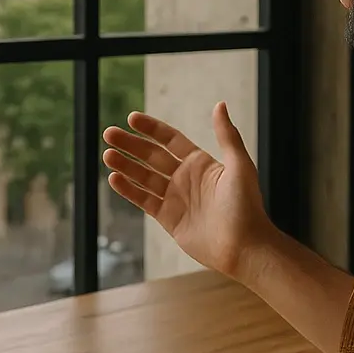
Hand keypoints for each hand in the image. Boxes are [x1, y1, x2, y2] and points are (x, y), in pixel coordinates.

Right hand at [102, 102, 276, 280]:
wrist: (244, 247)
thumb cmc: (246, 206)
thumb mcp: (239, 166)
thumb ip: (227, 135)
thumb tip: (220, 105)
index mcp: (200, 163)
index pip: (169, 140)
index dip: (151, 129)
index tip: (131, 118)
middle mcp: (185, 178)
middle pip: (151, 156)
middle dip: (130, 145)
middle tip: (109, 134)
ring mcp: (175, 198)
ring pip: (144, 177)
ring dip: (125, 165)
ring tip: (107, 154)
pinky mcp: (168, 218)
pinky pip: (144, 200)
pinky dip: (128, 190)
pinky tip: (114, 179)